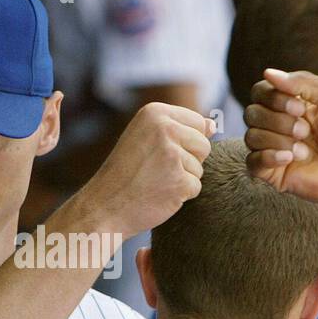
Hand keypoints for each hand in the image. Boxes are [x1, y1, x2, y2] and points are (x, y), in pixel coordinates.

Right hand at [76, 102, 214, 238]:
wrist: (104, 206)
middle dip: (188, 161)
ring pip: (200, 167)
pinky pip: (196, 187)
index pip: (197, 122)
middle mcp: (164, 128)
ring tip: (154, 181)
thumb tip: (213, 124)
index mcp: (155, 112)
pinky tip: (158, 194)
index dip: (183, 143)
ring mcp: (172, 155)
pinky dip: (181, 195)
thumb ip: (178, 129)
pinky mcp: (180, 181)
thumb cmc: (125, 173)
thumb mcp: (145, 139)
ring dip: (182, 179)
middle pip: (203, 144)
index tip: (155, 153)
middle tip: (155, 170)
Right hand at [243, 69, 317, 207]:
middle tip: (305, 131)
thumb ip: (302, 82)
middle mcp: (278, 125)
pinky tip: (291, 159)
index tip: (300, 107)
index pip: (261, 91)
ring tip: (304, 149)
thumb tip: (268, 72)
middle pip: (252, 113)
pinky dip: (269, 157)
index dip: (273, 97)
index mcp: (290, 104)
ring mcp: (273, 149)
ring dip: (279, 140)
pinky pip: (252, 161)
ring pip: (251, 136)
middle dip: (278, 120)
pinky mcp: (272, 173)